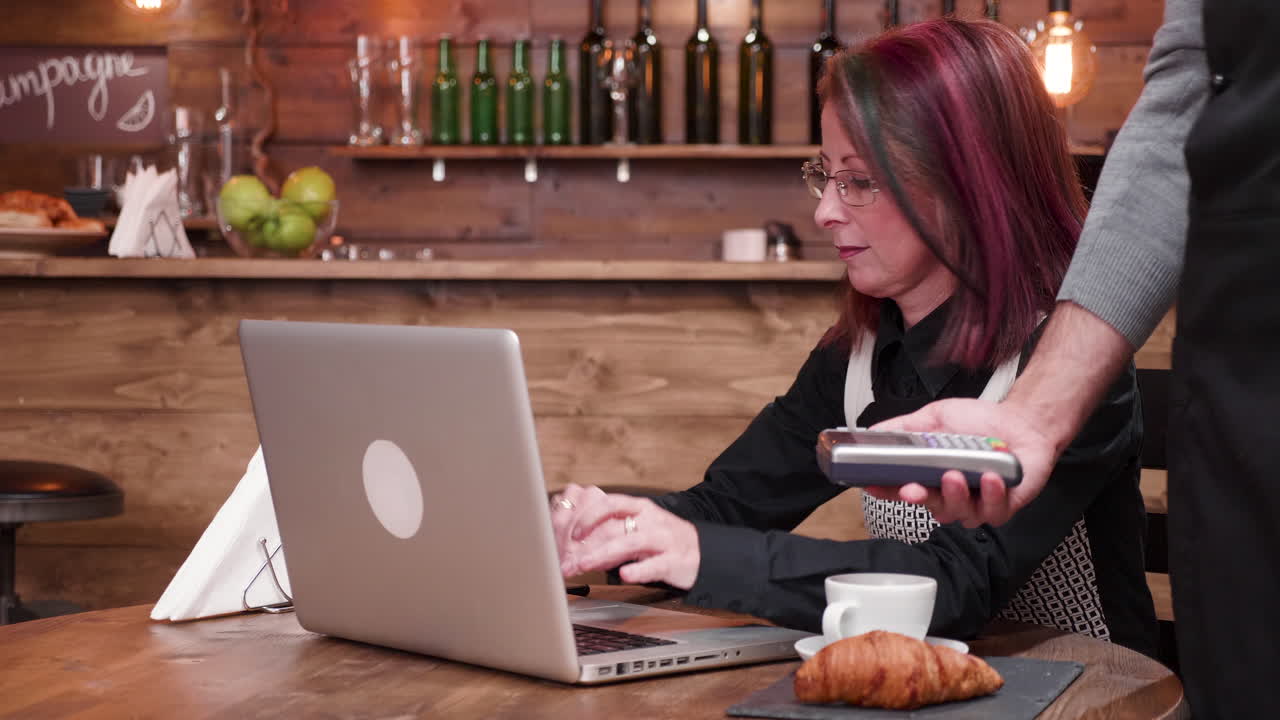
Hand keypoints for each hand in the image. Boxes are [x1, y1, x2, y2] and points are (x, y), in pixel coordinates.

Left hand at [551, 487, 700, 589]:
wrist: (705, 553)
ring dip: (602, 554)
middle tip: (565, 561)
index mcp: (638, 508)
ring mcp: (663, 539)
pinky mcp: (675, 560)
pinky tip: (624, 575)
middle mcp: (650, 520)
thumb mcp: (637, 531)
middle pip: (612, 527)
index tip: (567, 533)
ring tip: (583, 564)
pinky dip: (638, 570)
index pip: (608, 504)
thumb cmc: (663, 542)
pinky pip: (655, 564)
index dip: (585, 516)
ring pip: (629, 542)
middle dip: (585, 545)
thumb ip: (610, 536)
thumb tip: (575, 547)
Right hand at [869, 398, 1057, 526]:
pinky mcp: (1004, 506)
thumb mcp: (935, 417)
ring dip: (955, 497)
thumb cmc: (982, 423)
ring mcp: (977, 503)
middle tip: (914, 488)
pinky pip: (993, 512)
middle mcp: (952, 494)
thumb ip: (904, 427)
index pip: (904, 489)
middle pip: (930, 506)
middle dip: (921, 498)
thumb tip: (871, 432)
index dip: (887, 491)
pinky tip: (989, 478)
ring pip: (960, 514)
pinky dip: (990, 496)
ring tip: (954, 475)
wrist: (1022, 421)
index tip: (874, 486)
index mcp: (933, 477)